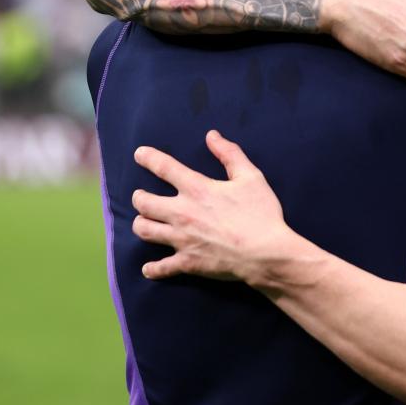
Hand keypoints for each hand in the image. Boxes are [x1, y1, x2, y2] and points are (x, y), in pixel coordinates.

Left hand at [131, 131, 298, 282]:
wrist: (266, 253)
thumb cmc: (261, 214)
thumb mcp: (251, 177)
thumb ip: (230, 154)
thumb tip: (212, 136)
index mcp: (197, 189)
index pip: (164, 167)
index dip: (148, 158)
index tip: (139, 154)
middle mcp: (182, 213)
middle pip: (144, 203)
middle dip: (139, 197)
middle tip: (141, 196)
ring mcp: (182, 239)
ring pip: (144, 231)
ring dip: (141, 224)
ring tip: (144, 222)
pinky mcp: (188, 262)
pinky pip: (161, 267)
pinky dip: (153, 268)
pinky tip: (149, 268)